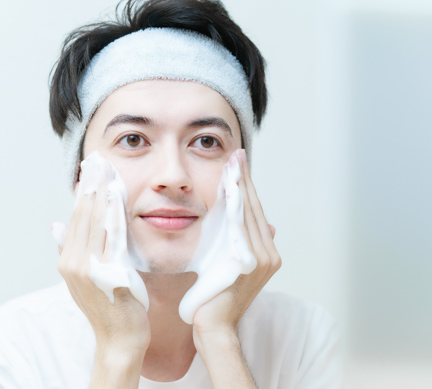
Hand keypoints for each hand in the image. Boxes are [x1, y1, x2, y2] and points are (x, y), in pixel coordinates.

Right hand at [56, 177, 150, 354]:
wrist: (119, 337)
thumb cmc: (106, 306)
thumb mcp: (81, 278)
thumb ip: (68, 250)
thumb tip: (55, 225)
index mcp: (67, 260)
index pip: (75, 218)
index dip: (83, 191)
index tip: (89, 169)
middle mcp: (74, 262)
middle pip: (84, 214)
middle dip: (91, 184)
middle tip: (97, 158)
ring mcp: (90, 268)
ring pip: (96, 221)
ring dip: (102, 191)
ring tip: (106, 168)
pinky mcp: (109, 272)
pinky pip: (112, 237)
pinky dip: (113, 213)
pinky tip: (116, 195)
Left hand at [192, 149, 280, 339]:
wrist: (213, 326)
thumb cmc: (213, 298)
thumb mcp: (227, 265)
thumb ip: (239, 245)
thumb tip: (257, 226)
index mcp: (265, 254)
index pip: (254, 213)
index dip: (246, 188)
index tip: (238, 165)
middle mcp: (269, 254)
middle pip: (254, 209)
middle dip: (245, 180)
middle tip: (238, 154)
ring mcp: (263, 259)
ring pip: (249, 214)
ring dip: (241, 186)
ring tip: (234, 163)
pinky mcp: (251, 263)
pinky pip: (241, 227)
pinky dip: (237, 206)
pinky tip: (231, 187)